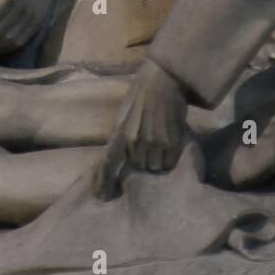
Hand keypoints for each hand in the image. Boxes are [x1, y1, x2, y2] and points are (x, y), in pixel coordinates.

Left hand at [94, 59, 187, 200]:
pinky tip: (173, 144)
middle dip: (144, 162)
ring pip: (154, 167)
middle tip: (152, 148)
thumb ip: (123, 133)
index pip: (107, 162)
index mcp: (119, 132)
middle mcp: (134, 141)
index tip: (101, 195)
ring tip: (163, 144)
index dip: (102, 180)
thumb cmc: (143, 93)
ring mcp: (152, 142)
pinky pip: (169, 162)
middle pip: (138, 167)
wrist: (162, 79)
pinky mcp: (170, 142)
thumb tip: (122, 152)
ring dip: (159, 161)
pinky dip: (171, 158)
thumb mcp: (125, 113)